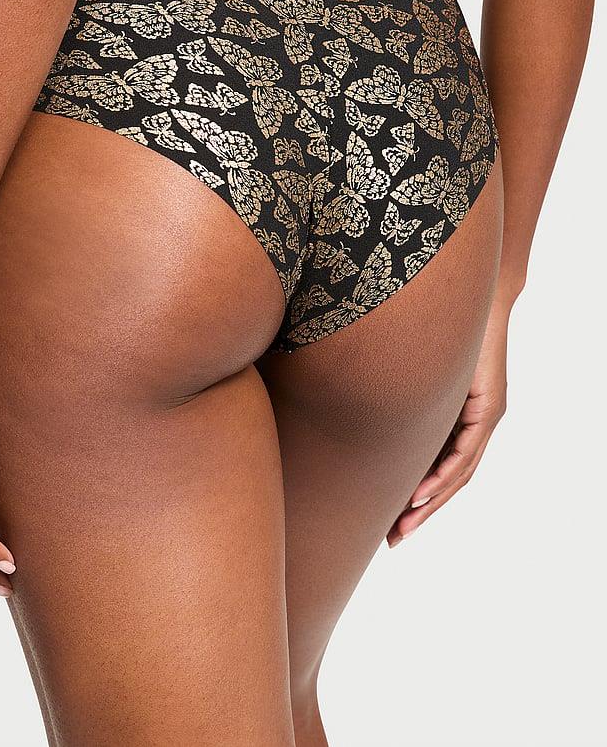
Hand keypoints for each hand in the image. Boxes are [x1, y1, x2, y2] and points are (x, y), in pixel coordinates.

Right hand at [387, 301, 510, 547]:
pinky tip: (422, 494)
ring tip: (404, 525)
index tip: (389, 521)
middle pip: (450, 482)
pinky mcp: (489, 409)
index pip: (437, 468)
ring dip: (431, 503)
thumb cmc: (437, 325)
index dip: (415, 498)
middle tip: (393, 539)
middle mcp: (476, 424)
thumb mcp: (409, 373)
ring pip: (460, 474)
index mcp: (456, 418)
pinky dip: (443, 477)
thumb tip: (347, 397)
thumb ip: (392, 393)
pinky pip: (466, 453)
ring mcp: (486, 419)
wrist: (472, 298)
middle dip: (421, 513)